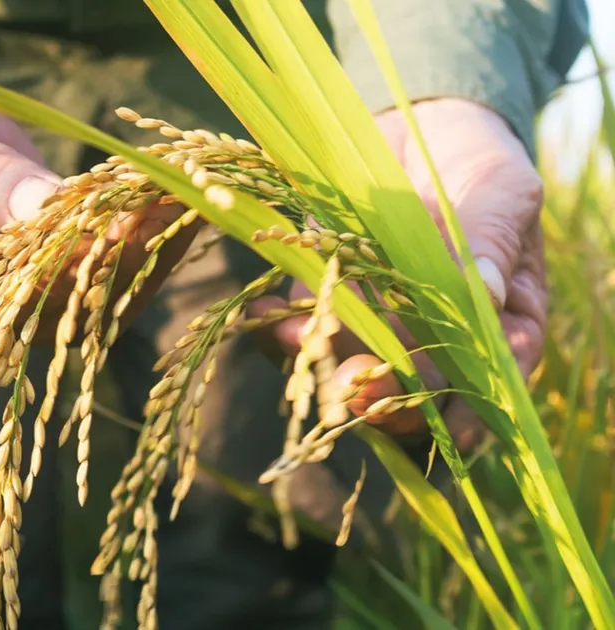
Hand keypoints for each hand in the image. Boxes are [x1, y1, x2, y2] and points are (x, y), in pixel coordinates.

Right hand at [0, 73, 194, 344]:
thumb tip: (48, 207)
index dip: (37, 287)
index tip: (90, 245)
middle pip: (47, 313)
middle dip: (106, 264)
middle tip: (156, 216)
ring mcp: (19, 304)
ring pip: (88, 301)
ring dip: (140, 254)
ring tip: (180, 202)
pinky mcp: (56, 279)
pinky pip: (104, 271)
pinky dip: (141, 238)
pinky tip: (176, 202)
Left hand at [249, 98, 546, 451]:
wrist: (417, 122)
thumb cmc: (479, 158)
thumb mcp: (501, 190)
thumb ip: (492, 240)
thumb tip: (488, 295)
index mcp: (500, 321)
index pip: (489, 380)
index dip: (469, 409)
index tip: (446, 423)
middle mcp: (437, 333)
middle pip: (414, 387)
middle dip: (383, 393)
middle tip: (353, 387)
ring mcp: (379, 319)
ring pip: (353, 362)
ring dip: (323, 363)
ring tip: (298, 342)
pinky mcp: (331, 295)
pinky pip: (307, 324)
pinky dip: (283, 328)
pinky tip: (264, 316)